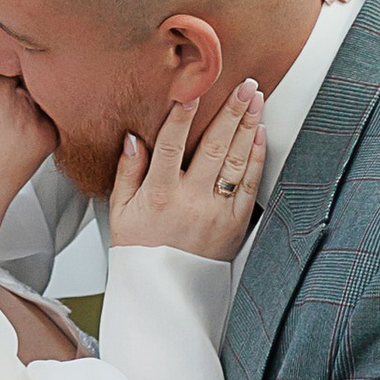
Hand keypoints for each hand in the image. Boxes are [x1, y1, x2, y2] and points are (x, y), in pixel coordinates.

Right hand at [109, 82, 265, 259]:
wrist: (165, 295)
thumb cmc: (140, 252)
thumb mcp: (120, 212)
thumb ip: (127, 172)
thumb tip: (133, 138)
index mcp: (159, 195)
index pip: (170, 144)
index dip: (182, 115)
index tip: (192, 88)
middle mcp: (191, 201)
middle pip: (214, 146)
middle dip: (231, 110)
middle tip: (244, 84)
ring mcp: (217, 213)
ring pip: (238, 161)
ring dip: (249, 126)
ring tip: (256, 100)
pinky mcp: (235, 225)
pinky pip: (250, 185)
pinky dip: (257, 157)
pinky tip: (259, 135)